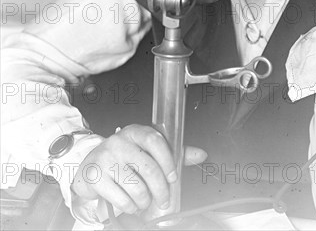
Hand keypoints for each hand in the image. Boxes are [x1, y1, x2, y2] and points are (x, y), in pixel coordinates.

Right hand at [70, 124, 206, 214]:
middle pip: (148, 168)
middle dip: (161, 190)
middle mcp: (119, 142)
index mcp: (135, 132)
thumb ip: (173, 153)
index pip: (155, 141)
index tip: (173, 176)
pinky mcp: (95, 176)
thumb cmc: (123, 158)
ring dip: (145, 201)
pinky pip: (121, 199)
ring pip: (136, 187)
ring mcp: (106, 158)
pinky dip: (130, 206)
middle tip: (164, 200)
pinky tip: (131, 203)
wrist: (89, 166)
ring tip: (144, 201)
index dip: (168, 160)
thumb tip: (201, 154)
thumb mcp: (146, 151)